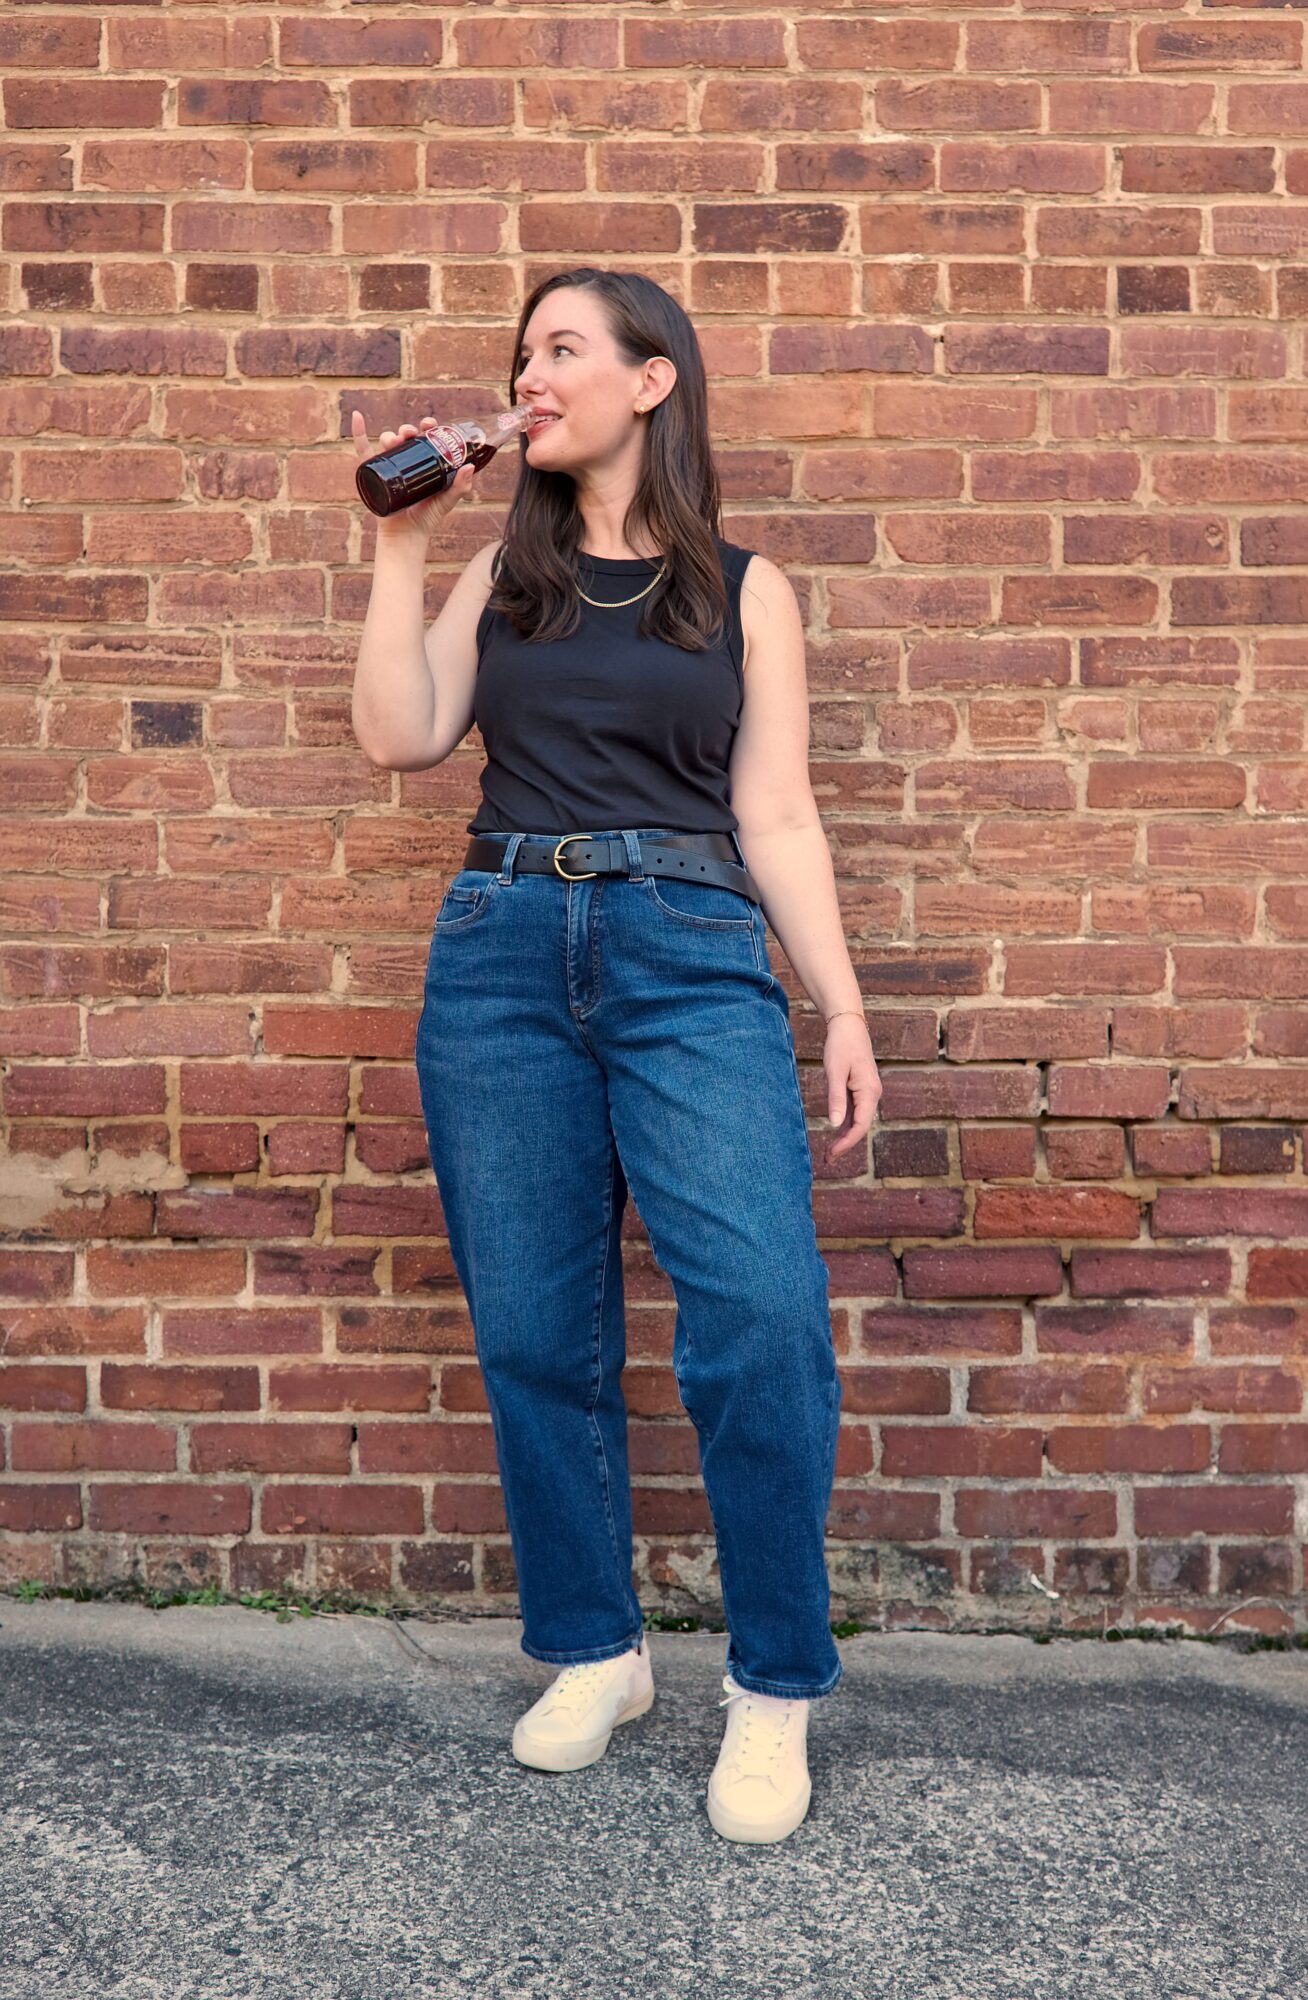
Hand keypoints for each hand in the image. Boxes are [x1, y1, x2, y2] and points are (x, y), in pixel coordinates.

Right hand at [351, 409, 476, 542]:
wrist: (407, 534)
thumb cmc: (427, 517)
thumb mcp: (447, 500)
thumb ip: (460, 486)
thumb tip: (469, 466)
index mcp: (424, 461)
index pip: (425, 437)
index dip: (427, 426)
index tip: (429, 424)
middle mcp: (406, 460)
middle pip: (405, 436)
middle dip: (408, 429)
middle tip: (411, 433)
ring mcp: (389, 465)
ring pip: (387, 441)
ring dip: (390, 434)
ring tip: (396, 440)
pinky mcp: (372, 473)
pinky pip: (362, 450)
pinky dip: (358, 432)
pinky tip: (357, 416)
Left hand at [824, 1013, 881, 1159]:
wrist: (848, 1025)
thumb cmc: (841, 1046)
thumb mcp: (835, 1072)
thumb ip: (836, 1098)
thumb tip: (834, 1124)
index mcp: (869, 1092)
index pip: (860, 1126)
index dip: (847, 1143)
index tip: (832, 1154)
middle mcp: (873, 1094)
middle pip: (861, 1126)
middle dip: (845, 1144)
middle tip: (827, 1158)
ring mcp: (868, 1091)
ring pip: (858, 1120)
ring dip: (845, 1136)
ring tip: (830, 1151)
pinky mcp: (862, 1088)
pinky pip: (856, 1111)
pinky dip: (846, 1124)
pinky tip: (835, 1131)